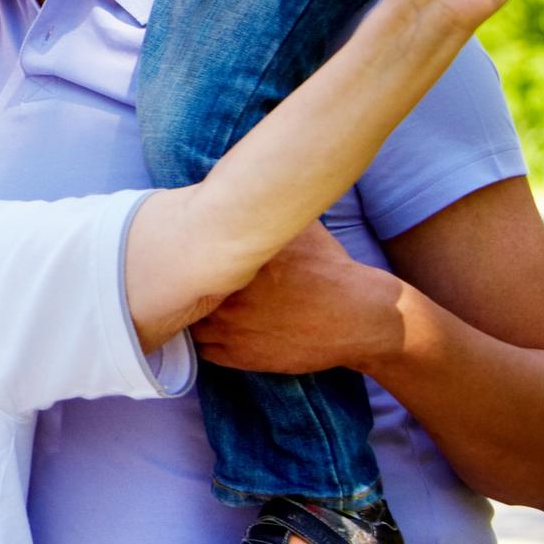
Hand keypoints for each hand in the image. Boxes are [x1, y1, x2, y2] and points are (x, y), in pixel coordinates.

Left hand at [190, 223, 403, 375]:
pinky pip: (204, 350)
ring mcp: (232, 329)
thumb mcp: (302, 229)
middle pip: (185, 291)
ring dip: (195, 315)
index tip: (190, 254)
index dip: (187, 255)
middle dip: (187, 284)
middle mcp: (228, 297)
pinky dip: (207, 341)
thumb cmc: (330, 270)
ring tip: (204, 306)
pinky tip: (218, 329)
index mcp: (237, 263)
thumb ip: (271, 211)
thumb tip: (251, 186)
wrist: (357, 318)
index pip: (190, 256)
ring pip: (191, 323)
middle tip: (191, 279)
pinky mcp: (240, 356)